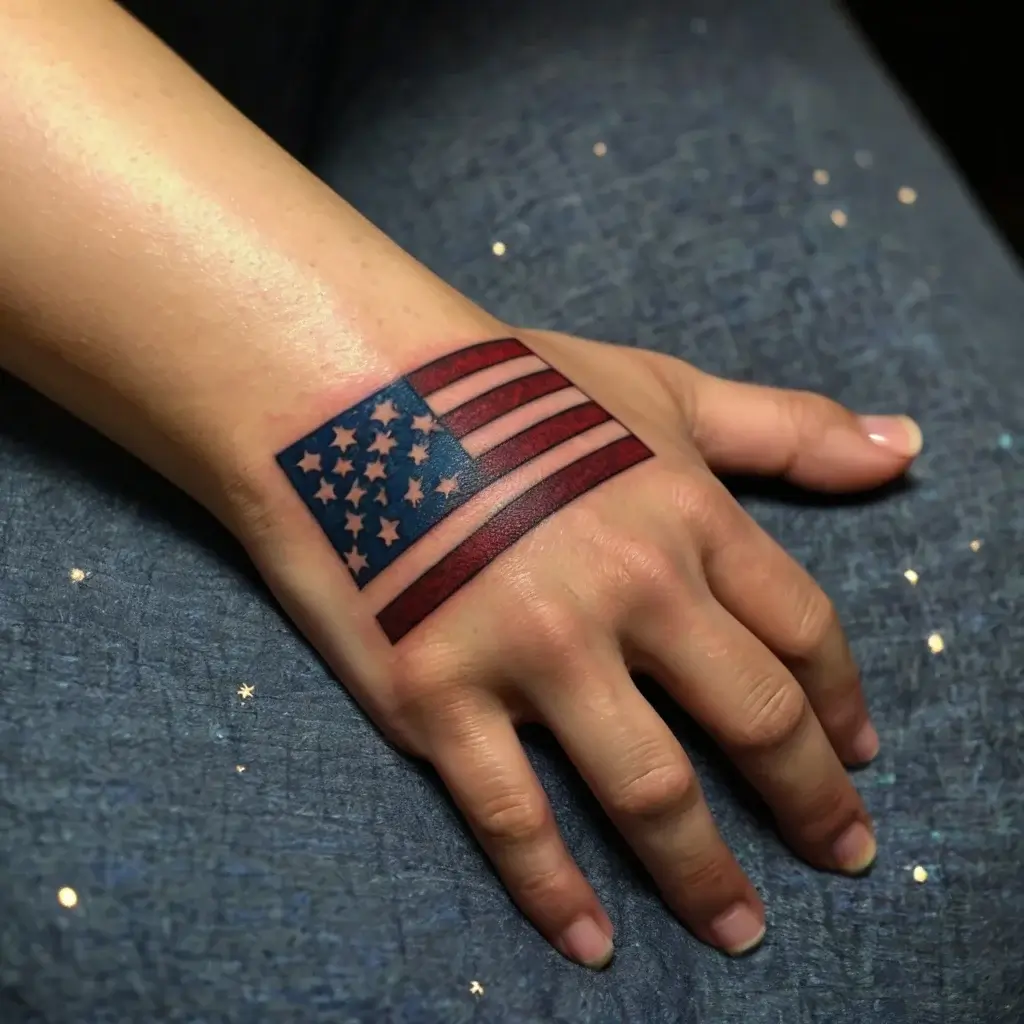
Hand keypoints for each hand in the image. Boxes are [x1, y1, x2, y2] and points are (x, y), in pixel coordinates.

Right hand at [229, 328, 920, 967]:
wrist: (344, 387)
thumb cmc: (507, 384)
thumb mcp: (657, 389)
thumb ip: (783, 426)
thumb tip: (905, 447)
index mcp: (683, 512)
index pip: (800, 630)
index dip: (842, 703)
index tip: (859, 755)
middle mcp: (625, 586)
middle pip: (753, 720)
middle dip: (809, 801)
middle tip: (841, 853)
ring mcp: (530, 646)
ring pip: (650, 788)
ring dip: (706, 874)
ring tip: (740, 927)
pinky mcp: (437, 691)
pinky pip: (511, 815)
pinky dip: (555, 890)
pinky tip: (592, 941)